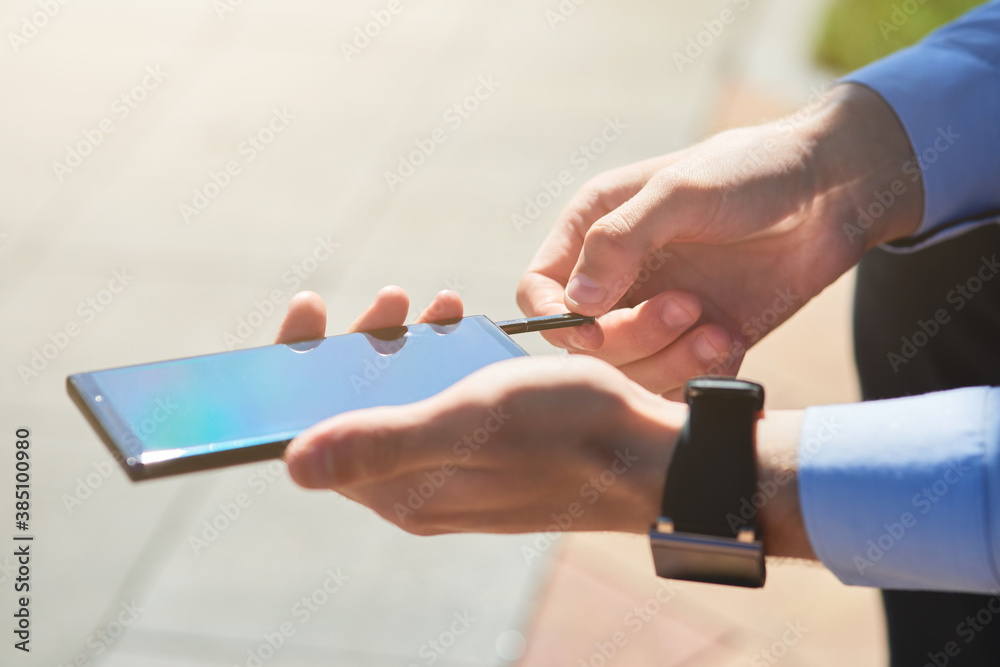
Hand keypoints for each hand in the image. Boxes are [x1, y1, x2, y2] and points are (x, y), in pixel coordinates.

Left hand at [275, 288, 685, 535]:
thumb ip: (380, 441)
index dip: (299, 367)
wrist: (656, 454)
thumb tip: (290, 464)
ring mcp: (455, 471)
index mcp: (401, 488)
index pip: (317, 432)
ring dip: (411, 348)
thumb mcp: (469, 422)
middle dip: (366, 345)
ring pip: (408, 401)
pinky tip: (471, 331)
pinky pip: (446, 403)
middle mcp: (420, 486)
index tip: (311, 308)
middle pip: (361, 411)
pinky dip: (448, 363)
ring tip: (443, 307)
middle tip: (393, 299)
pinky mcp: (488, 455)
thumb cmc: (570, 432)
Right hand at [518, 83, 922, 396]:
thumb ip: (619, 241)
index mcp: (594, 231)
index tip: (592, 329)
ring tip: (714, 326)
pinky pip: (677, 382)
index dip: (552, 318)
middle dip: (630, 337)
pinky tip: (731, 338)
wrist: (832, 193)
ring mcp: (657, 312)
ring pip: (629, 371)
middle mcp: (618, 277)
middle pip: (584, 342)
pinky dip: (699, 372)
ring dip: (668, 359)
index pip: (538, 289)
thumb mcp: (681, 193)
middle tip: (685, 306)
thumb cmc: (751, 173)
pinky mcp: (697, 341)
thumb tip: (575, 304)